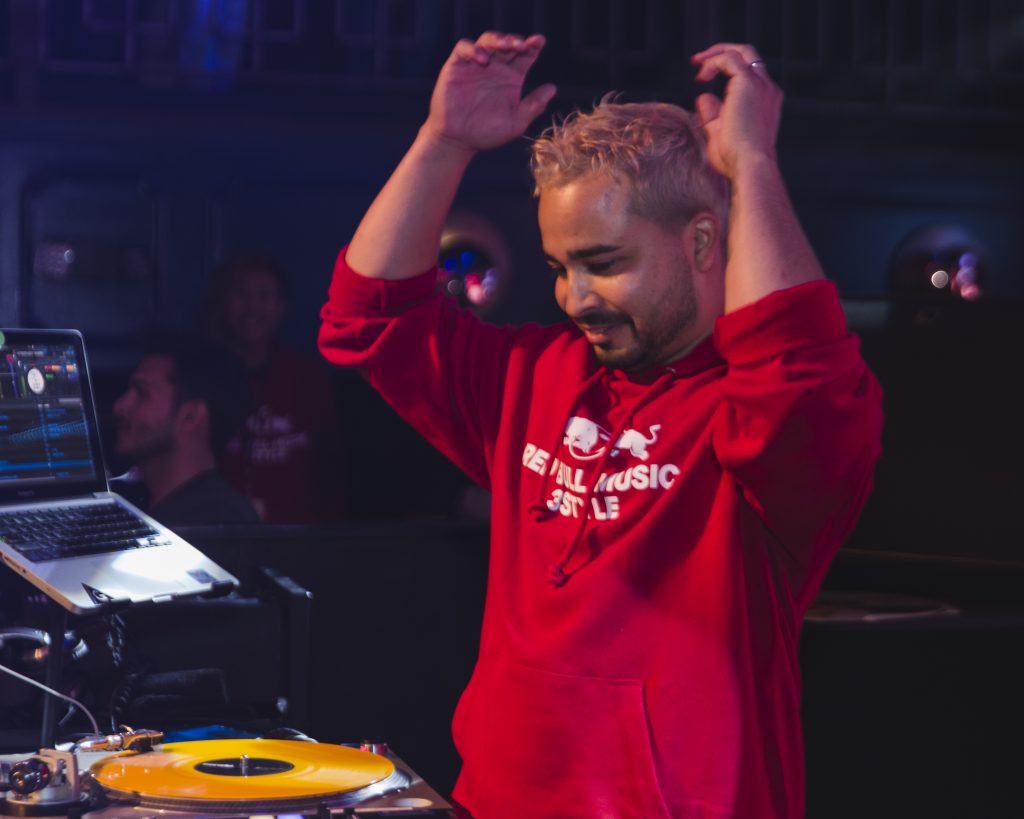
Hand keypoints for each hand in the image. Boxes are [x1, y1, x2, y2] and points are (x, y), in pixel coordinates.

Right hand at [425, 32, 557, 153]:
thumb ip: (533, 106)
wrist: (459, 141)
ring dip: (497, 40)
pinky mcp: (456, 66)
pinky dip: (473, 49)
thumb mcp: (516, 122)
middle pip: (508, 44)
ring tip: (505, 47)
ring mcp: (475, 65)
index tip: (539, 42)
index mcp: (511, 77)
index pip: (525, 55)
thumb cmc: (487, 133)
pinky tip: (482, 59)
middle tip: (522, 45)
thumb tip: (553, 89)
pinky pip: (464, 48)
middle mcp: (495, 68)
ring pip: (487, 41)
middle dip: (516, 41)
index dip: (533, 46)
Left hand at [690, 43, 781, 178]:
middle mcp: (767, 89)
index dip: (725, 69)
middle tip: (697, 60)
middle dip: (721, 51)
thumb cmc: (736, 158)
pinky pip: (729, 59)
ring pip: (741, 52)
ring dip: (715, 54)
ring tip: (696, 64)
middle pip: (748, 54)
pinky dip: (713, 63)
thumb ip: (712, 113)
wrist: (748, 165)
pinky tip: (701, 78)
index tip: (704, 76)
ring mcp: (761, 84)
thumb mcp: (719, 131)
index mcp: (765, 101)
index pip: (749, 73)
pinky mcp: (748, 83)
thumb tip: (703, 97)